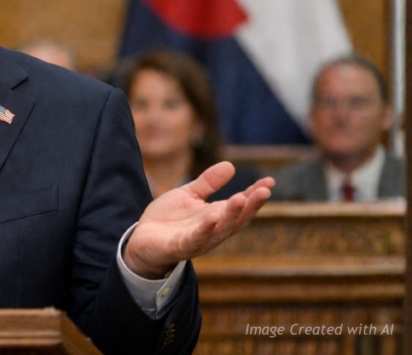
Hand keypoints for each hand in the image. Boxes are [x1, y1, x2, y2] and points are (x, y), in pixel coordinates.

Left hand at [123, 161, 273, 278]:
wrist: (141, 239)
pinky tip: (212, 217)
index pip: (241, 205)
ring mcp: (199, 240)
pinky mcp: (181, 246)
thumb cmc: (168, 219)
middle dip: (251, 205)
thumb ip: (208, 182)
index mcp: (216, 216)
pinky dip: (206, 229)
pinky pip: (196, 239)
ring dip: (232, 215)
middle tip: (264, 191)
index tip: (270, 182)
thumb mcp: (188, 194)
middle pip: (237, 219)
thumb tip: (230, 165)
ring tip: (242, 198)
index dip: (255, 195)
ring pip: (221, 229)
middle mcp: (213, 230)